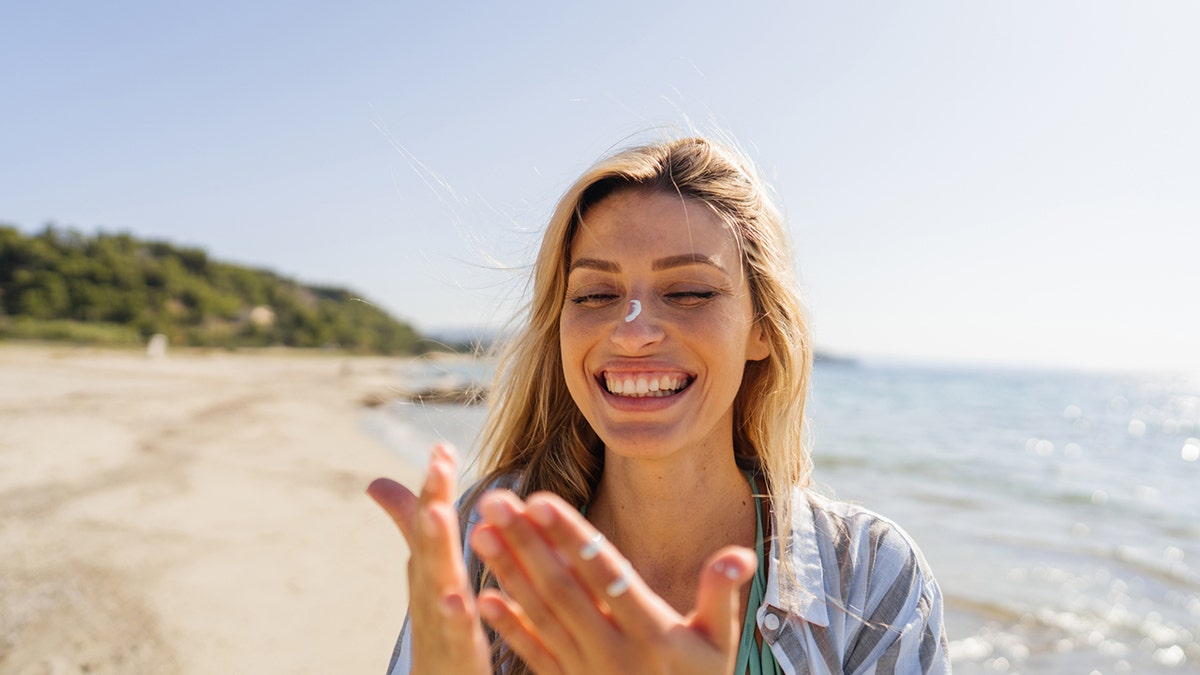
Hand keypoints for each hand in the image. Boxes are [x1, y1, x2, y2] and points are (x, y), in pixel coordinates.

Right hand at [367, 444, 490, 674]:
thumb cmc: (437, 630)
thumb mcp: (426, 573)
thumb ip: (412, 528)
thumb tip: (377, 483)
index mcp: (431, 568)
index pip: (431, 520)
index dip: (434, 485)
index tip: (442, 446)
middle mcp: (430, 590)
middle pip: (429, 541)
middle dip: (432, 500)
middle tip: (438, 462)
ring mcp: (440, 622)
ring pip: (437, 580)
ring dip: (435, 546)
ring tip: (436, 513)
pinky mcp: (458, 653)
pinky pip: (456, 632)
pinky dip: (454, 614)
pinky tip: (456, 596)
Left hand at [468, 490, 756, 674]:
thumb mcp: (720, 643)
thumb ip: (722, 595)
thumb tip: (739, 555)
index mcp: (650, 630)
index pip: (604, 573)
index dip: (571, 536)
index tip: (541, 499)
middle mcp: (612, 649)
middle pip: (561, 588)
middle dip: (525, 541)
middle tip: (493, 501)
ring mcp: (586, 670)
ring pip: (540, 615)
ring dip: (507, 573)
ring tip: (479, 533)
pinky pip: (534, 655)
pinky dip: (507, 627)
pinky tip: (482, 598)